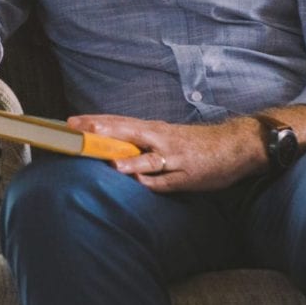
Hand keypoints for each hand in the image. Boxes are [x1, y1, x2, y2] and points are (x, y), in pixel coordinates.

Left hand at [68, 114, 262, 192]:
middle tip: (81, 130)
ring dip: (131, 160)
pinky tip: (142, 183)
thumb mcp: (164, 136)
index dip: (95, 121)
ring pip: (149, 158)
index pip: (119, 122)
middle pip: (129, 132)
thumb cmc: (194, 143)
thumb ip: (139, 140)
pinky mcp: (188, 176)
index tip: (71, 121)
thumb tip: (110, 145)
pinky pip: (169, 180)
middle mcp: (161, 139)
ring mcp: (175, 157)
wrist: (234, 146)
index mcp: (153, 130)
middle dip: (104, 132)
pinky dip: (155, 181)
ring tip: (112, 161)